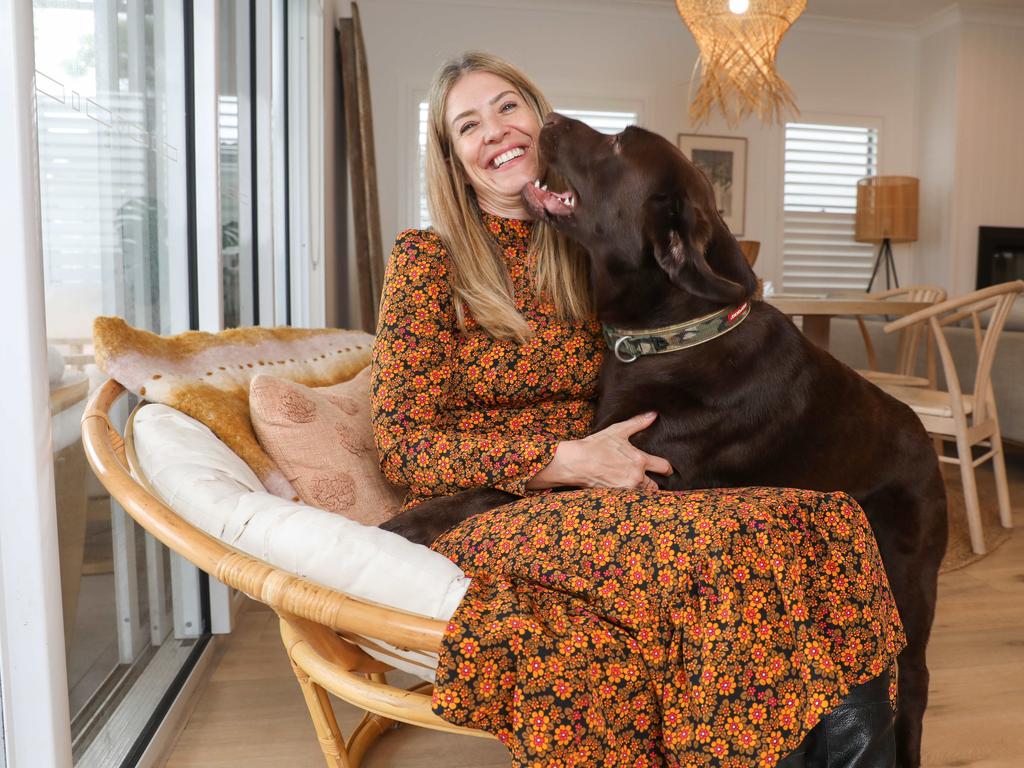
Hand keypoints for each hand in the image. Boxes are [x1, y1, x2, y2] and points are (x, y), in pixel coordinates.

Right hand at [527, 411, 673, 490]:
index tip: (666, 469)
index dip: (667, 469)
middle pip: (655, 486)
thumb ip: (638, 423)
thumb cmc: (596, 446)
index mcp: (639, 461)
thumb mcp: (617, 431)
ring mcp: (626, 489)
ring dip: (642, 490)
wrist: (576, 462)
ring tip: (636, 485)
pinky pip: (631, 499)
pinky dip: (631, 496)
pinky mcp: (617, 497)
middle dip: (653, 482)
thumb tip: (653, 415)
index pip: (664, 467)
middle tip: (649, 478)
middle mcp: (636, 477)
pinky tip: (626, 491)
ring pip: (643, 494)